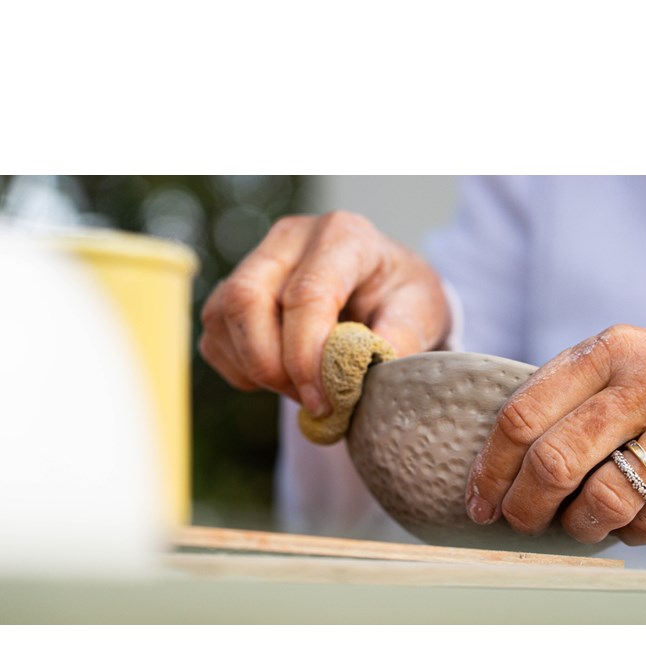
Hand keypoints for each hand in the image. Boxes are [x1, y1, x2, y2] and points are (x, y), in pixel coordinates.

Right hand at [199, 212, 450, 415]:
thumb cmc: (402, 299)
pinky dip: (244, 373)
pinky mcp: (232, 294)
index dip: (306, 355)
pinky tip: (283, 378)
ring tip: (305, 390)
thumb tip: (366, 374)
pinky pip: (215, 340)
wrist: (385, 292)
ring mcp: (255, 262)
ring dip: (257, 371)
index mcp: (343, 235)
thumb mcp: (422, 314)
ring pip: (223, 320)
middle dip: (271, 365)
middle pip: (246, 299)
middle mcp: (291, 239)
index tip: (323, 401)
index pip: (307, 293)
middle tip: (311, 402)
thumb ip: (401, 339)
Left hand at [465, 325, 645, 545]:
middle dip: (522, 505)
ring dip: (576, 527)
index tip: (478, 499)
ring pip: (601, 500)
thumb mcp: (630, 359)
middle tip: (518, 521)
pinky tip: (628, 524)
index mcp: (610, 350)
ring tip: (576, 525)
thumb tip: (502, 460)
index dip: (490, 467)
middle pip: (552, 460)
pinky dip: (628, 535)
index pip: (522, 414)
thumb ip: (572, 394)